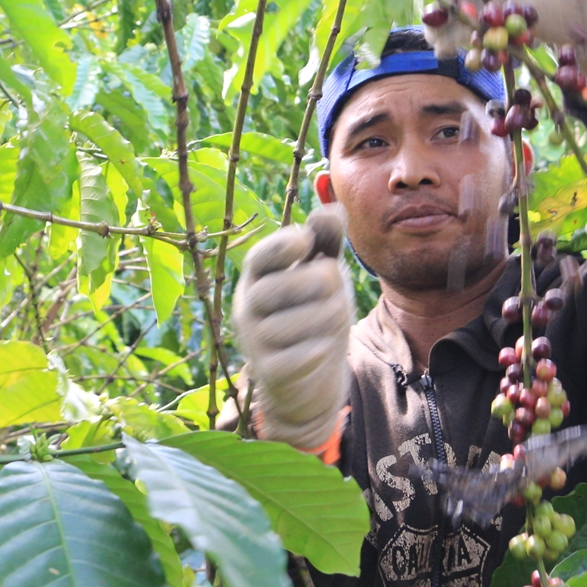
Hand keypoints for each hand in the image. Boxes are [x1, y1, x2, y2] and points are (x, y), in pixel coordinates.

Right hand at [231, 208, 353, 451]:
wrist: (308, 378)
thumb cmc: (313, 312)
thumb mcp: (323, 273)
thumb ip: (326, 242)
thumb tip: (333, 207)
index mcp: (258, 277)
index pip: (259, 257)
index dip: (281, 245)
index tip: (307, 242)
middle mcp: (248, 306)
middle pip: (279, 288)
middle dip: (321, 285)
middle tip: (338, 289)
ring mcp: (254, 340)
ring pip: (289, 324)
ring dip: (326, 318)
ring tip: (338, 317)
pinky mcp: (268, 372)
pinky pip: (290, 359)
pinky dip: (313, 351)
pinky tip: (325, 347)